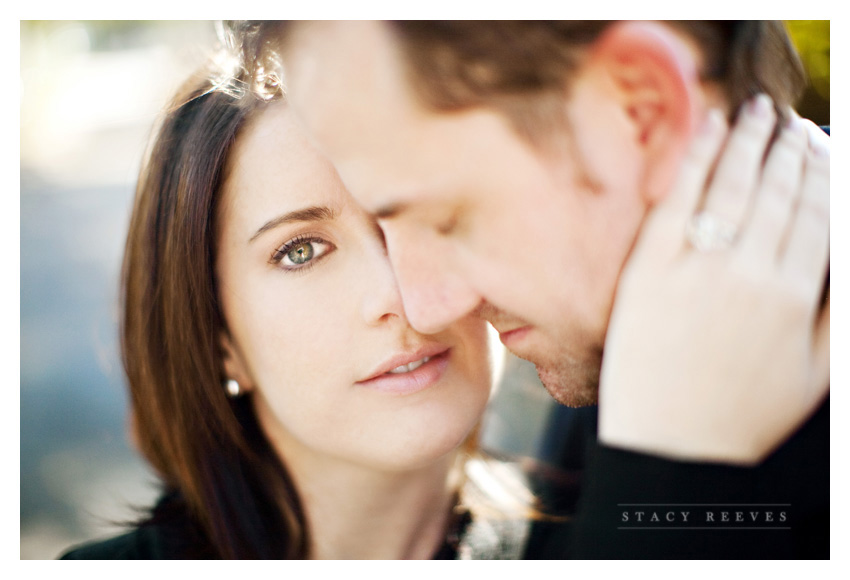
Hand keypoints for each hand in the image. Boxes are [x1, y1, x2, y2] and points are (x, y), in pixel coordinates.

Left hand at [597, 95, 828, 464]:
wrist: (671, 448)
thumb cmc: (744, 415)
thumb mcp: (818, 374)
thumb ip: (843, 311)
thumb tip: (846, 255)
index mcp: (798, 296)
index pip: (818, 213)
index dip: (822, 172)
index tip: (821, 144)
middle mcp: (752, 275)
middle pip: (778, 192)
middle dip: (788, 148)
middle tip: (788, 122)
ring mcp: (697, 271)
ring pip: (733, 187)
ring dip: (748, 140)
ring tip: (755, 112)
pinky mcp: (648, 273)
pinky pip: (677, 203)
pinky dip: (695, 159)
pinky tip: (707, 127)